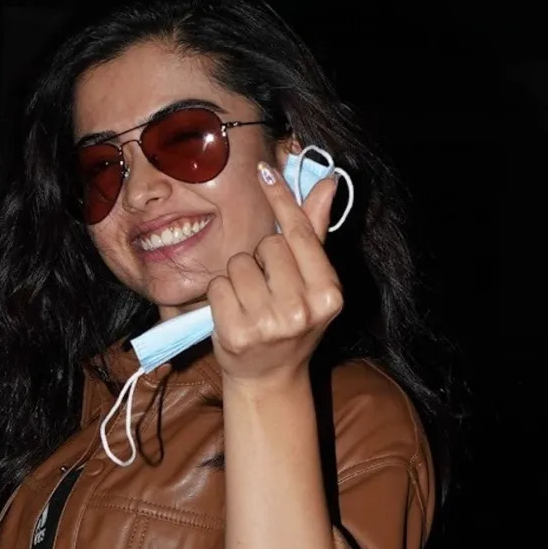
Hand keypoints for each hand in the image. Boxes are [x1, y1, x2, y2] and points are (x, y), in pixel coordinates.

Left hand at [207, 161, 342, 386]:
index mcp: (329, 294)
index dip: (282, 200)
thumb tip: (328, 183)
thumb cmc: (291, 324)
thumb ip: (315, 234)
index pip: (300, 234)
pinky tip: (233, 313)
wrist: (269, 377)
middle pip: (267, 246)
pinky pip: (218, 285)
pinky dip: (220, 295)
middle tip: (267, 288)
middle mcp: (302, 310)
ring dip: (238, 277)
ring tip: (250, 303)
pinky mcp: (236, 333)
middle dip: (261, 259)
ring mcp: (268, 324)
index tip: (265, 171)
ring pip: (239, 264)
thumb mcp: (312, 285)